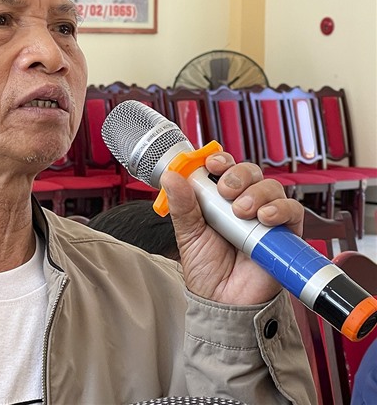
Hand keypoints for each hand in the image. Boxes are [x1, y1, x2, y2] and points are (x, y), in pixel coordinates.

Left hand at [162, 153, 303, 304]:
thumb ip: (182, 205)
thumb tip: (171, 177)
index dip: (220, 161)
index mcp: (218, 199)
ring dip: (256, 192)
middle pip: (249, 172)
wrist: (224, 302)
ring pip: (271, 186)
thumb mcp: (188, 234)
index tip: (212, 164)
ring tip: (242, 212)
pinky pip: (292, 210)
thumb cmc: (207, 269)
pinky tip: (264, 218)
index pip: (223, 168)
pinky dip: (280, 208)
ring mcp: (264, 217)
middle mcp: (243, 203)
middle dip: (238, 175)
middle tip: (226, 191)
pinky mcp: (284, 233)